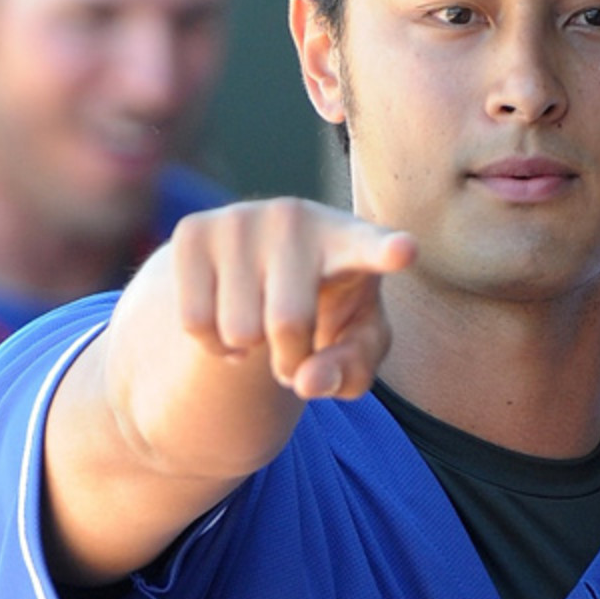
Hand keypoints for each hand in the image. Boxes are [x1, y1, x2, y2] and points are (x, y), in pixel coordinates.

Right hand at [169, 198, 416, 400]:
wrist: (258, 268)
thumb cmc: (328, 309)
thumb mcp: (354, 344)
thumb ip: (350, 370)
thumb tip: (307, 382)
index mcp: (352, 240)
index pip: (373, 246)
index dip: (388, 250)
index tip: (405, 250)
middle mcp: (298, 217)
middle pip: (287, 323)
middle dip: (289, 358)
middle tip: (295, 344)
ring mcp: (243, 217)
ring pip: (237, 329)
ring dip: (247, 350)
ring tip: (261, 321)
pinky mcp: (193, 230)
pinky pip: (194, 321)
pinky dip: (212, 343)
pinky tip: (227, 315)